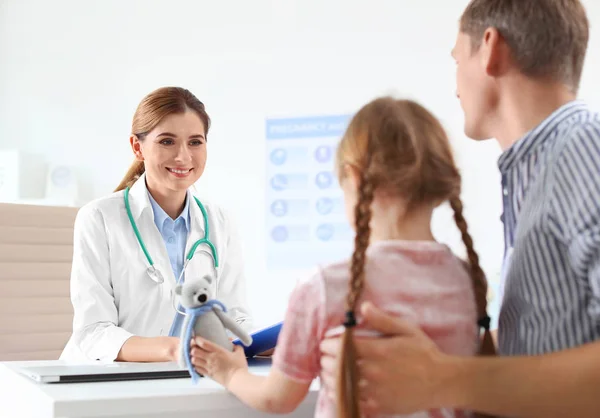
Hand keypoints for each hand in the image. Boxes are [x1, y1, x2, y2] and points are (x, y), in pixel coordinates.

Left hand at [190, 337, 247, 386]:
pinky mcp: (208, 374)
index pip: (203, 343)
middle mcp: (211, 358)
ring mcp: (208, 367)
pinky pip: (196, 368)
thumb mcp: (239, 352)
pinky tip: (198, 363)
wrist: (237, 380)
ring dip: (193, 356)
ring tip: (195, 355)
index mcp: (218, 351)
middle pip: (194, 351)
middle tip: (194, 345)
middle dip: (192, 347)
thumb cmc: (239, 367)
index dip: (197, 339)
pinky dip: (195, 365)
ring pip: (193, 360)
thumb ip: (235, 345)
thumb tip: (231, 341)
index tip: (196, 337)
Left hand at [320, 302, 453, 414]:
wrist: (441, 382)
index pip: (340, 346)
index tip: (326, 342)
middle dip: (326, 359)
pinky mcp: (378, 407)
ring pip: (339, 385)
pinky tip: (341, 389)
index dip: (328, 343)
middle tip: (325, 356)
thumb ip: (382, 319)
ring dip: (329, 377)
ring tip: (329, 371)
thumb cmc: (424, 353)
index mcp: (378, 350)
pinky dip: (341, 395)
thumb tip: (363, 307)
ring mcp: (375, 391)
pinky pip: (351, 402)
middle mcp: (373, 371)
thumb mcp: (406, 330)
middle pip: (335, 365)